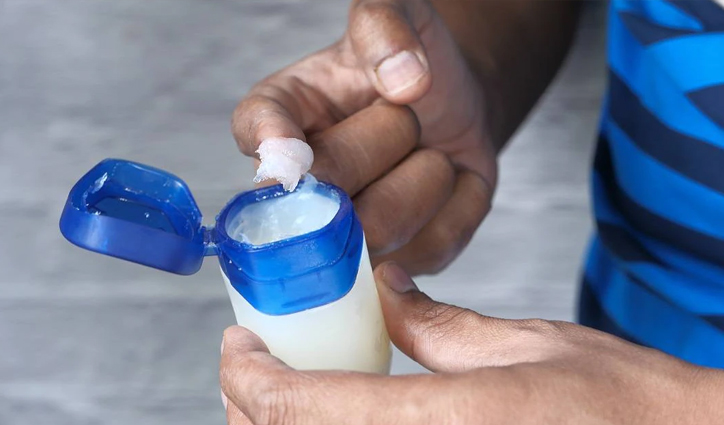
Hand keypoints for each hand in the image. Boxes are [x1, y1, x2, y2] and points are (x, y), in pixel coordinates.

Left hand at [219, 262, 722, 423]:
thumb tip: (384, 295)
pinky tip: (338, 411)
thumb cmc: (625, 404)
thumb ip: (436, 326)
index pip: (300, 411)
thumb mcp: (523, 347)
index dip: (251, 378)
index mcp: (439, 424)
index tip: (237, 345)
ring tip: (282, 387)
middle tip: (249, 362)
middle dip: (252, 408)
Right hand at [231, 0, 495, 274]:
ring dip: (427, 174)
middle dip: (385, 139)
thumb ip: (387, 25)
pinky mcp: (395, 262)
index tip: (289, 150)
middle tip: (402, 115)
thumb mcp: (399, 14)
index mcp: (283, 112)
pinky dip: (457, 208)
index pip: (254, 125)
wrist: (454, 108)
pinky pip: (431, 247)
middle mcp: (302, 183)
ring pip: (383, 225)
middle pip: (328, 186)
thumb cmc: (409, 63)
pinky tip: (445, 184)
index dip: (270, 140)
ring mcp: (345, 233)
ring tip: (422, 148)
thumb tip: (405, 80)